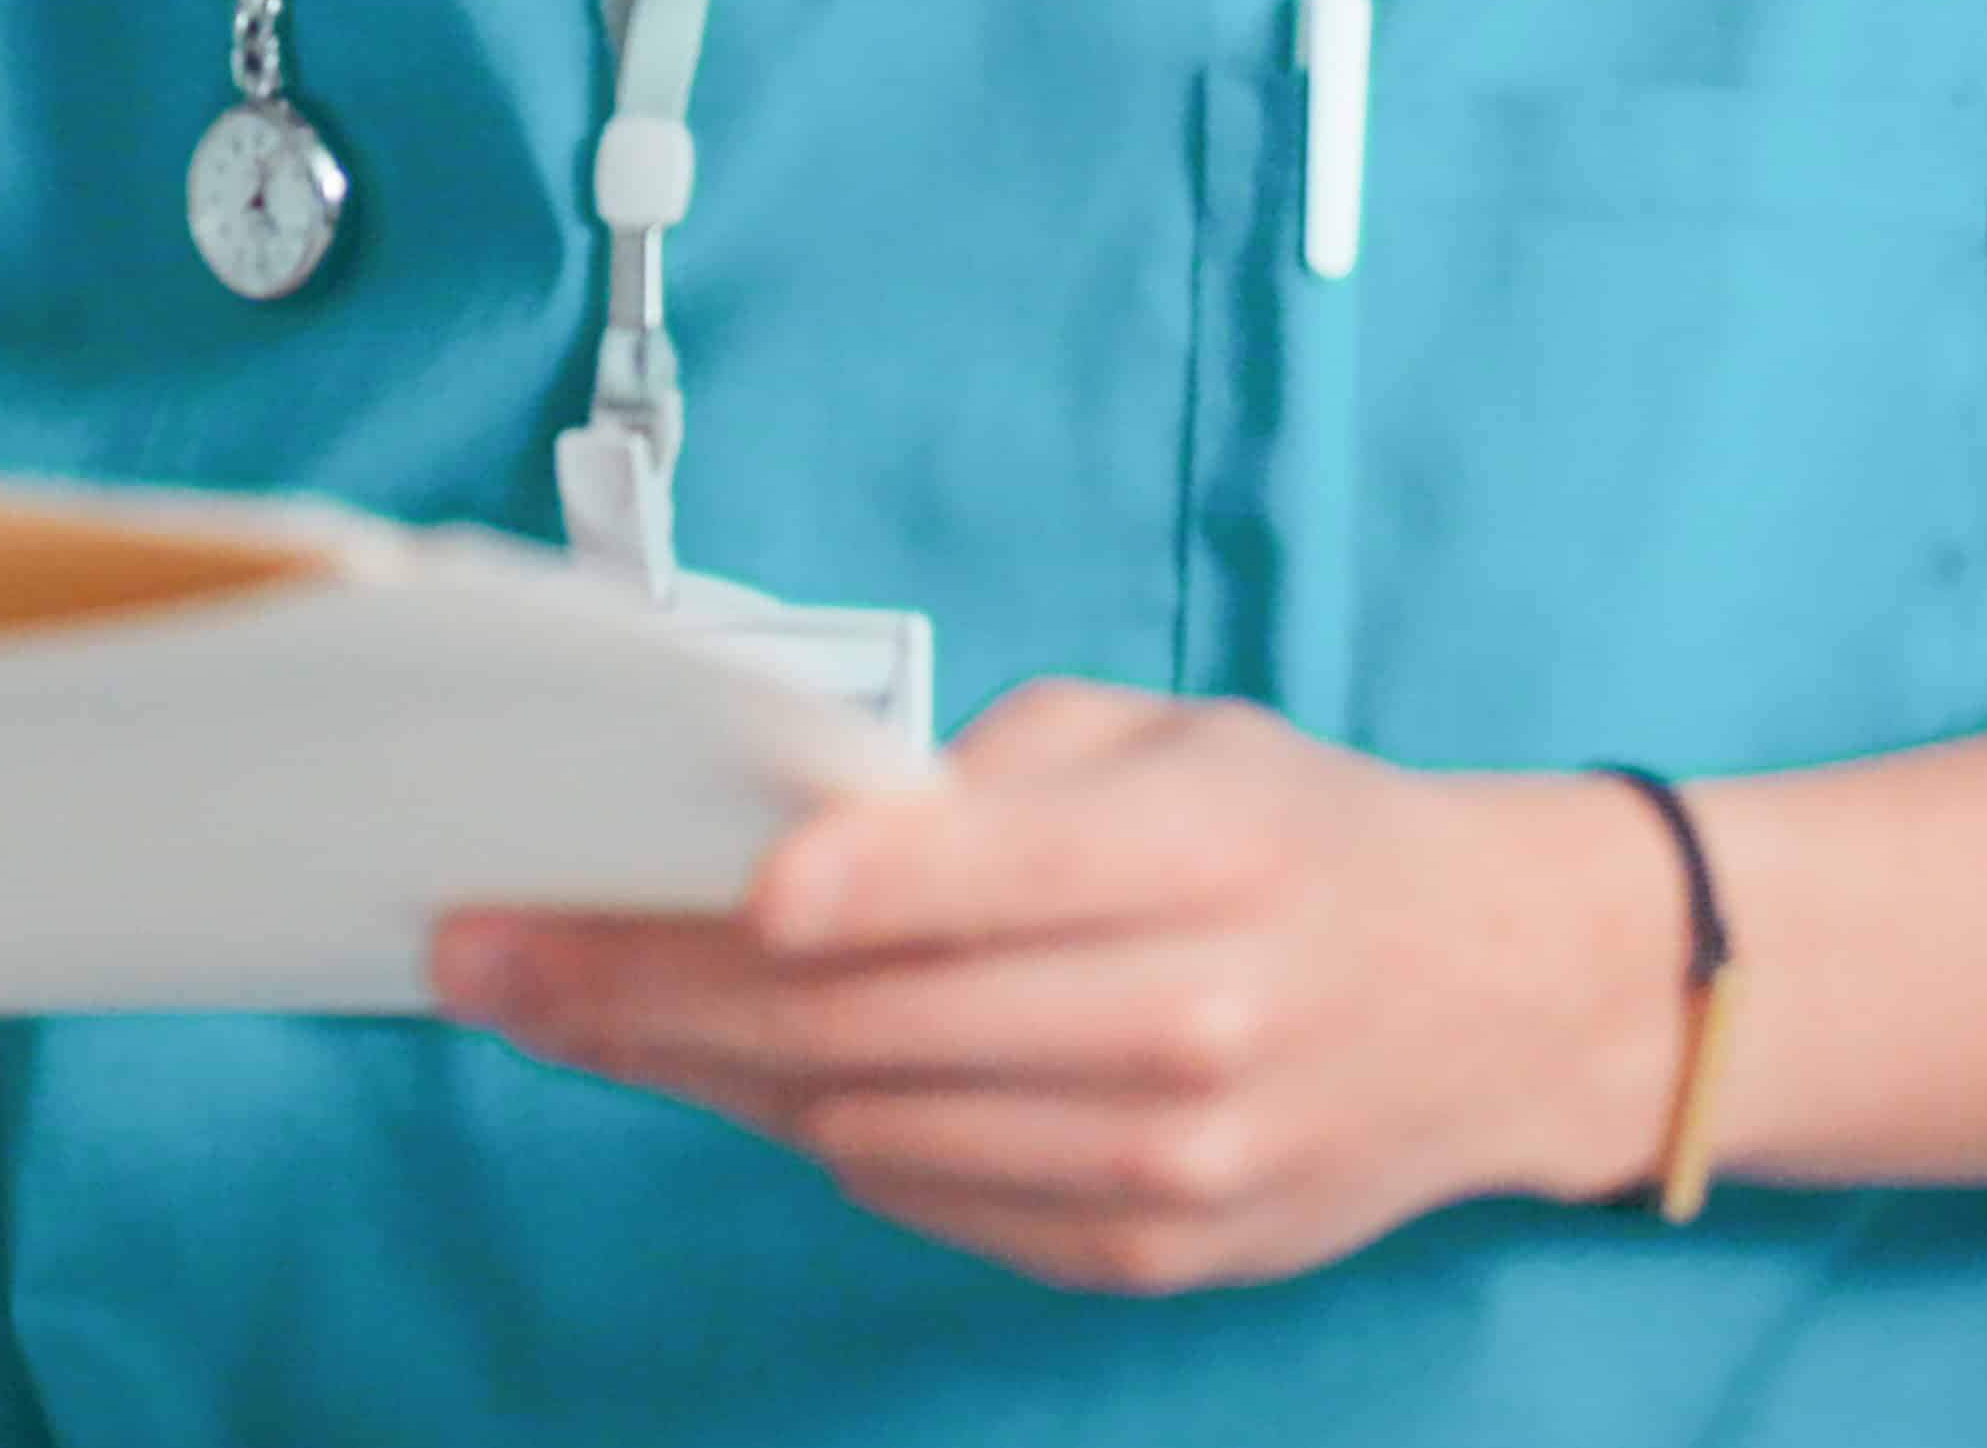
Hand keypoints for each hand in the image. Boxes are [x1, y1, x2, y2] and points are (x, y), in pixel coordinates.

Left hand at [432, 680, 1696, 1291]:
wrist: (1499, 998)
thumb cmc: (1299, 835)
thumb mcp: (1163, 737)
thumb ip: (977, 777)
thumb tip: (769, 812)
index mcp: (1200, 856)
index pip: (966, 878)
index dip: (808, 885)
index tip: (657, 875)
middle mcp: (1190, 1021)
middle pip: (867, 1022)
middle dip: (644, 991)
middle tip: (487, 957)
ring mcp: (1171, 1159)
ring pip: (864, 1122)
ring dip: (692, 1068)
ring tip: (559, 1007)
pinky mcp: (1147, 1250)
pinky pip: (921, 1195)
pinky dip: (811, 1130)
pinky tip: (731, 1071)